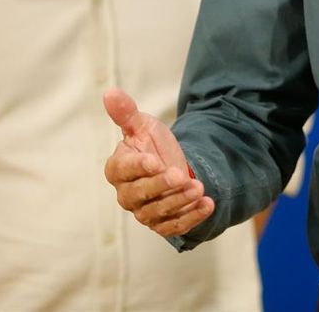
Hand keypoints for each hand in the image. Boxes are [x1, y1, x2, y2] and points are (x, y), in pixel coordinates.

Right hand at [102, 88, 214, 237]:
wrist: (175, 165)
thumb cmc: (153, 145)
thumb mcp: (143, 126)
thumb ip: (126, 113)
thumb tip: (109, 92)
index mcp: (118, 169)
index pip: (123, 171)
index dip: (138, 167)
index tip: (154, 161)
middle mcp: (127, 194)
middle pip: (140, 195)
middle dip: (161, 186)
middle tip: (180, 175)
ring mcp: (144, 211)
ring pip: (158, 212)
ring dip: (179, 201)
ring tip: (199, 188)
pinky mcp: (162, 224)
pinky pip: (174, 226)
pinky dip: (191, 218)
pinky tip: (208, 204)